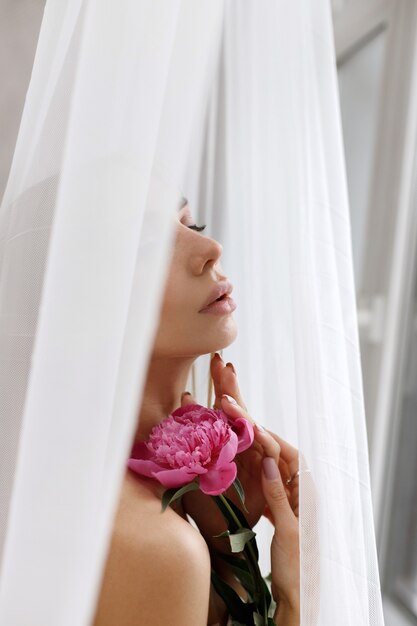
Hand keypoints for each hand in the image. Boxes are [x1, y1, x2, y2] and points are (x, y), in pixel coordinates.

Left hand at [181, 354, 296, 548]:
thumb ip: (187, 445)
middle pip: (243, 412)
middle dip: (232, 387)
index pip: (229, 410)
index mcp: (232, 444)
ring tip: (224, 398)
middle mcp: (249, 449)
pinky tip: (250, 425)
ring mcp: (262, 461)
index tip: (213, 362)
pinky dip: (261, 437)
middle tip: (222, 363)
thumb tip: (177, 406)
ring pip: (257, 429)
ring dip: (242, 413)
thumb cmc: (207, 508)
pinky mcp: (272, 477)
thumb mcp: (191, 473)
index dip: (223, 386)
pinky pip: (273, 453)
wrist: (223, 542)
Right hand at [254, 425, 299, 613]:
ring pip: (276, 475)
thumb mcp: (286, 529)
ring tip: (240, 446)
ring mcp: (294, 505)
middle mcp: (304, 496)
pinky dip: (258, 480)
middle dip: (264, 445)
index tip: (253, 427)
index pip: (293, 457)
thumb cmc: (297, 567)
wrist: (297, 597)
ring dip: (259, 460)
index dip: (274, 440)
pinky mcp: (284, 515)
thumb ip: (277, 495)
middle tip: (243, 431)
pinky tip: (246, 476)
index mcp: (310, 496)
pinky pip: (271, 490)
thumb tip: (269, 462)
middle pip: (284, 462)